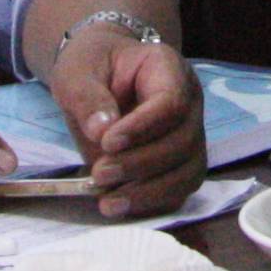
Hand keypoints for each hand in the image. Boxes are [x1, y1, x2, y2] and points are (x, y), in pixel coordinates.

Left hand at [48, 29, 205, 219]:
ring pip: (188, 171)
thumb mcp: (78, 71)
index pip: (170, 101)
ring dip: (148, 191)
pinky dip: (152, 202)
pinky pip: (180, 190)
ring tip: (107, 200)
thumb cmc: (93, 66)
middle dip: (140, 164)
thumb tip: (101, 133)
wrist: (100, 75)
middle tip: (99, 174)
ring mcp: (191, 132)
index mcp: (168, 68)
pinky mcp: (183, 162)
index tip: (107, 142)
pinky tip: (119, 205)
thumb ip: (87, 97)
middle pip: (182, 140)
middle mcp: (189, 100)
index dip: (143, 127)